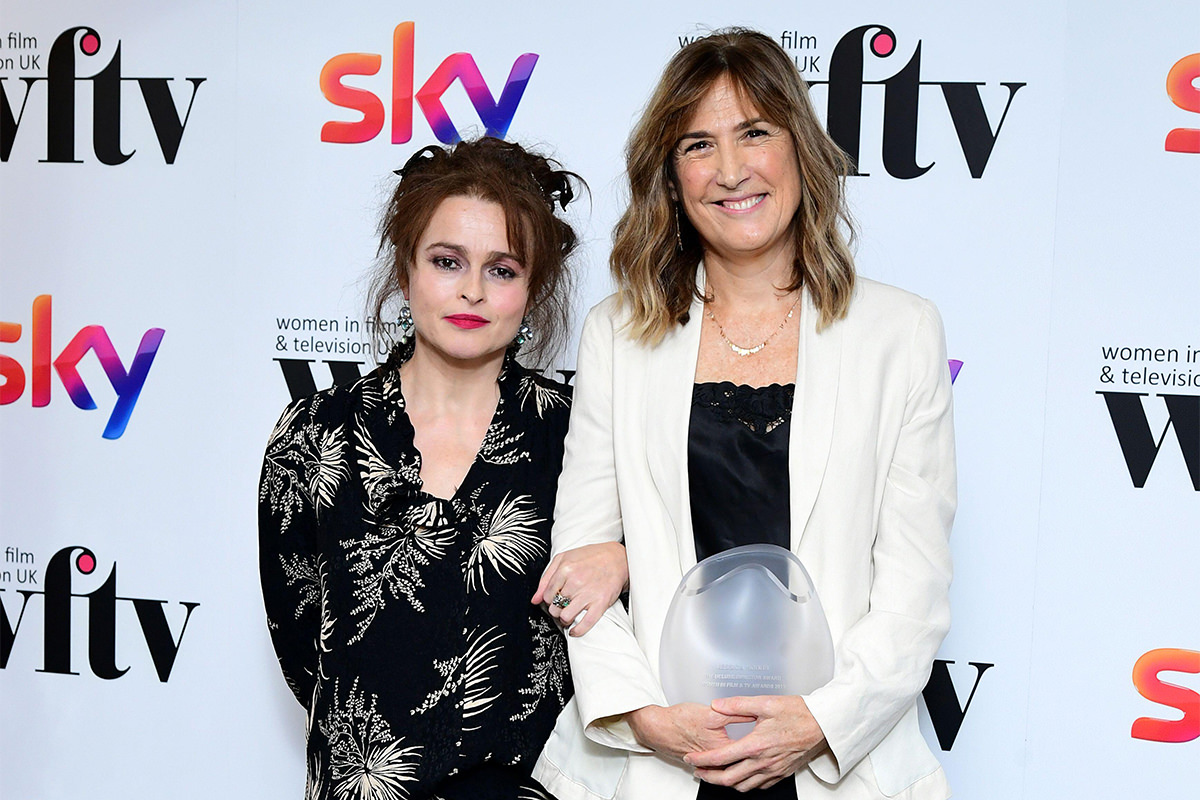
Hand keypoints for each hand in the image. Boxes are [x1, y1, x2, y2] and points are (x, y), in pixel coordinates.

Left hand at [532, 542, 628, 635]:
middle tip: (562, 606)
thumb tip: (535, 599)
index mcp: (565, 570)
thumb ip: (546, 578)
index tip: (555, 599)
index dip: (549, 600)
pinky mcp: (600, 603)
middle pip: (554, 608)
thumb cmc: (590, 557)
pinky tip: (575, 630)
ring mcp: (588, 594)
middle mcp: (575, 582)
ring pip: (565, 617)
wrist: (617, 558)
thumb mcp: (563, 558)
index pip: (547, 596)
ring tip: (568, 614)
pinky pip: (585, 623)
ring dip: (565, 619)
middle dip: (556, 609)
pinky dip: (577, 631)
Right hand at [625, 703, 754, 759]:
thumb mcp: (711, 713)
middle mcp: (716, 760)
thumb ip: (734, 713)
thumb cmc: (680, 720)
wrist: (657, 728)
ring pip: (729, 769)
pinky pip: (718, 768)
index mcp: (722, 748)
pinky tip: (732, 761)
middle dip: (754, 760)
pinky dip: (726, 766)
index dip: (761, 744)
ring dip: (741, 766)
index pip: (748, 751)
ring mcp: (708, 764)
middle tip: (767, 755)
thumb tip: (753, 712)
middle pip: (741, 765)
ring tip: (755, 762)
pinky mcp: (700, 763)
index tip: (772, 739)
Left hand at [686, 695, 827, 791]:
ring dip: (726, 783)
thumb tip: (717, 705)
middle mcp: (763, 762)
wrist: (824, 724)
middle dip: (709, 777)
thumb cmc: (799, 713)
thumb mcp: (765, 703)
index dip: (702, 760)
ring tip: (715, 775)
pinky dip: (746, 784)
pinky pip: (759, 786)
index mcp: (756, 745)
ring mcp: (773, 770)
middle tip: (698, 771)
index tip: (691, 758)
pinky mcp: (782, 773)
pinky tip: (741, 776)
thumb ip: (738, 704)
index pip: (721, 757)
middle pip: (728, 779)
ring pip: (743, 786)